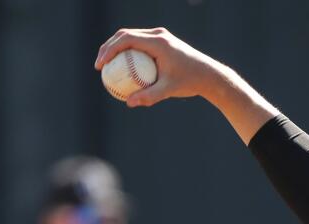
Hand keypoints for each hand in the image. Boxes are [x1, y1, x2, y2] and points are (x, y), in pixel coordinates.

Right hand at [94, 27, 225, 107]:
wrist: (209, 75)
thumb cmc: (190, 82)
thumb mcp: (169, 90)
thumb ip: (149, 96)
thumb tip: (129, 103)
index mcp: (158, 41)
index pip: (126, 39)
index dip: (109, 49)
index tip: (100, 65)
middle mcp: (158, 35)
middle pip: (125, 35)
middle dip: (108, 47)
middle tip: (99, 65)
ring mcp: (161, 36)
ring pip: (132, 37)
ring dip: (117, 48)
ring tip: (107, 65)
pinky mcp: (163, 41)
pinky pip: (140, 44)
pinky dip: (129, 52)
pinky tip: (123, 67)